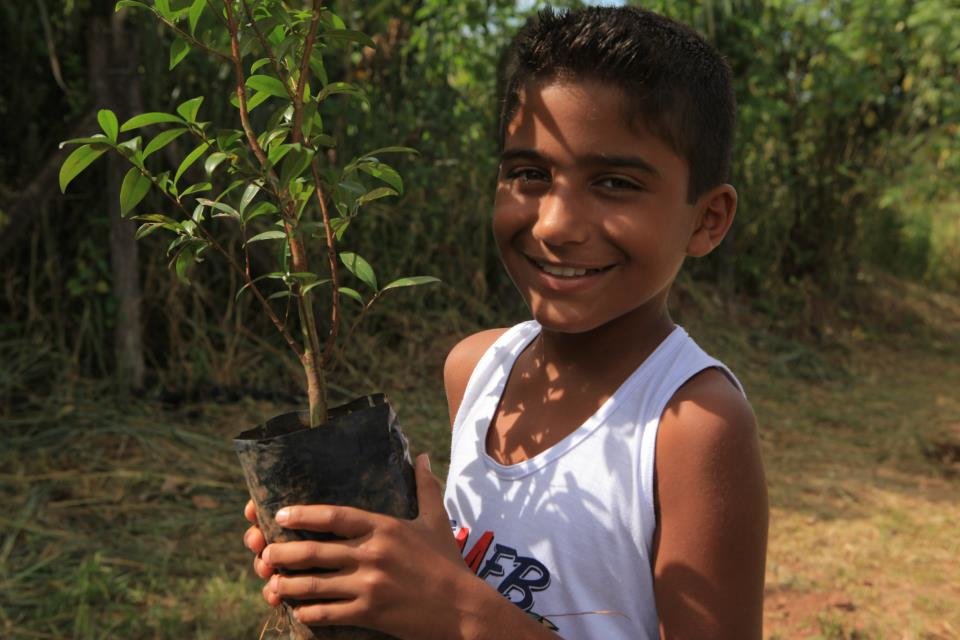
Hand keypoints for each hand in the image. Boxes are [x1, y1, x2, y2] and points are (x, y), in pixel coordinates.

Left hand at [247, 454, 471, 637]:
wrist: (463, 609)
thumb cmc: (448, 563)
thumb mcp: (436, 521)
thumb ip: (425, 487)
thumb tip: (423, 455)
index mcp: (385, 528)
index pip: (336, 515)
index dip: (304, 514)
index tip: (280, 514)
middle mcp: (373, 554)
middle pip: (316, 550)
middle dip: (284, 552)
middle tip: (265, 552)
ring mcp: (370, 585)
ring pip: (315, 584)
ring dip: (287, 585)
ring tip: (271, 584)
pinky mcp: (370, 613)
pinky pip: (329, 613)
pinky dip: (308, 613)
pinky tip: (297, 612)